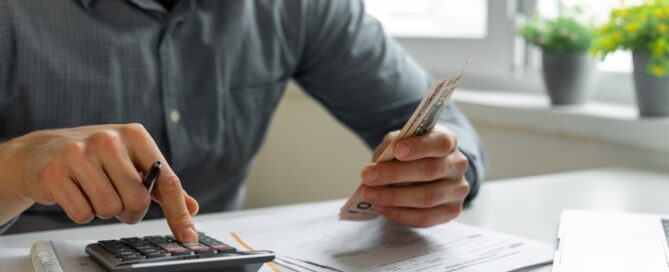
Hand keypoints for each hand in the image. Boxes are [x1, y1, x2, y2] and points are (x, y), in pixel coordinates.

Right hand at [0, 124, 198, 241]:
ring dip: (104, 210)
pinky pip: (82, 213)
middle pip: (138, 201)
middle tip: (117, 198)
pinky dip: (82, 212)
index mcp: (135, 135)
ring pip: (109, 209)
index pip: (166, 181)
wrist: (41, 151)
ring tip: (93, 191)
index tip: (188, 237)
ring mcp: (79, 154)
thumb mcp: (132, 161)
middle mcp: (109, 139)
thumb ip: (162, 185)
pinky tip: (75, 192)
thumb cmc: (95, 157)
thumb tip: (192, 207)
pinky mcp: (55, 172)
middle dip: (129, 210)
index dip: (178, 213)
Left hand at [360, 125, 469, 227]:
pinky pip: (425, 217)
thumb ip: (392, 146)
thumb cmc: (410, 154)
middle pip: (430, 170)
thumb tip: (380, 163)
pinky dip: (399, 213)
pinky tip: (381, 207)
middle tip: (367, 175)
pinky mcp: (451, 211)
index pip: (440, 142)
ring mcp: (457, 190)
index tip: (397, 151)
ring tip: (369, 194)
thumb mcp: (400, 141)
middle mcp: (457, 164)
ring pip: (427, 197)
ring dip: (393, 197)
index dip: (419, 147)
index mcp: (447, 140)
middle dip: (395, 174)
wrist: (424, 172)